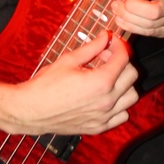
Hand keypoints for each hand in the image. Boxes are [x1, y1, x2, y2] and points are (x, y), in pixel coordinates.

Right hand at [6, 32, 138, 135]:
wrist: (31, 110)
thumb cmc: (46, 86)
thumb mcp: (69, 60)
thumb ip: (92, 48)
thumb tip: (105, 36)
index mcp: (101, 82)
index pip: (124, 58)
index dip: (120, 45)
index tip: (113, 41)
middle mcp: (107, 101)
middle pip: (132, 75)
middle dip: (122, 61)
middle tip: (106, 56)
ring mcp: (104, 116)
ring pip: (132, 96)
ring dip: (124, 83)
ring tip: (108, 76)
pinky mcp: (99, 127)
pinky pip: (123, 115)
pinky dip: (120, 104)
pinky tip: (106, 96)